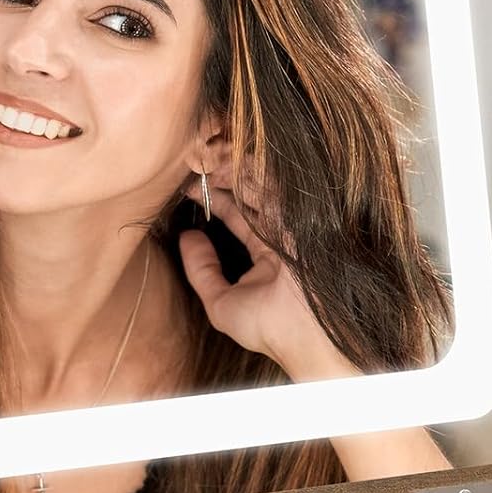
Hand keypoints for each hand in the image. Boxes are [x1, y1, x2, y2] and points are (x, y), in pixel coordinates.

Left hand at [177, 165, 353, 380]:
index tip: (191, 187)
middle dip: (226, 177)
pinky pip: (278, 187)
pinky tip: (233, 160)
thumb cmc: (268, 328)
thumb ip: (201, 271)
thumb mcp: (220, 303)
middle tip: (200, 162)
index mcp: (269, 256)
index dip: (217, 200)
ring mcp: (296, 226)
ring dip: (238, 169)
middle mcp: (283, 237)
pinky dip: (257, 173)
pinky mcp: (304, 218)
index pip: (240, 217)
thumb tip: (186, 238)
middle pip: (253, 196)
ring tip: (210, 156)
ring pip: (265, 186)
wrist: (305, 335)